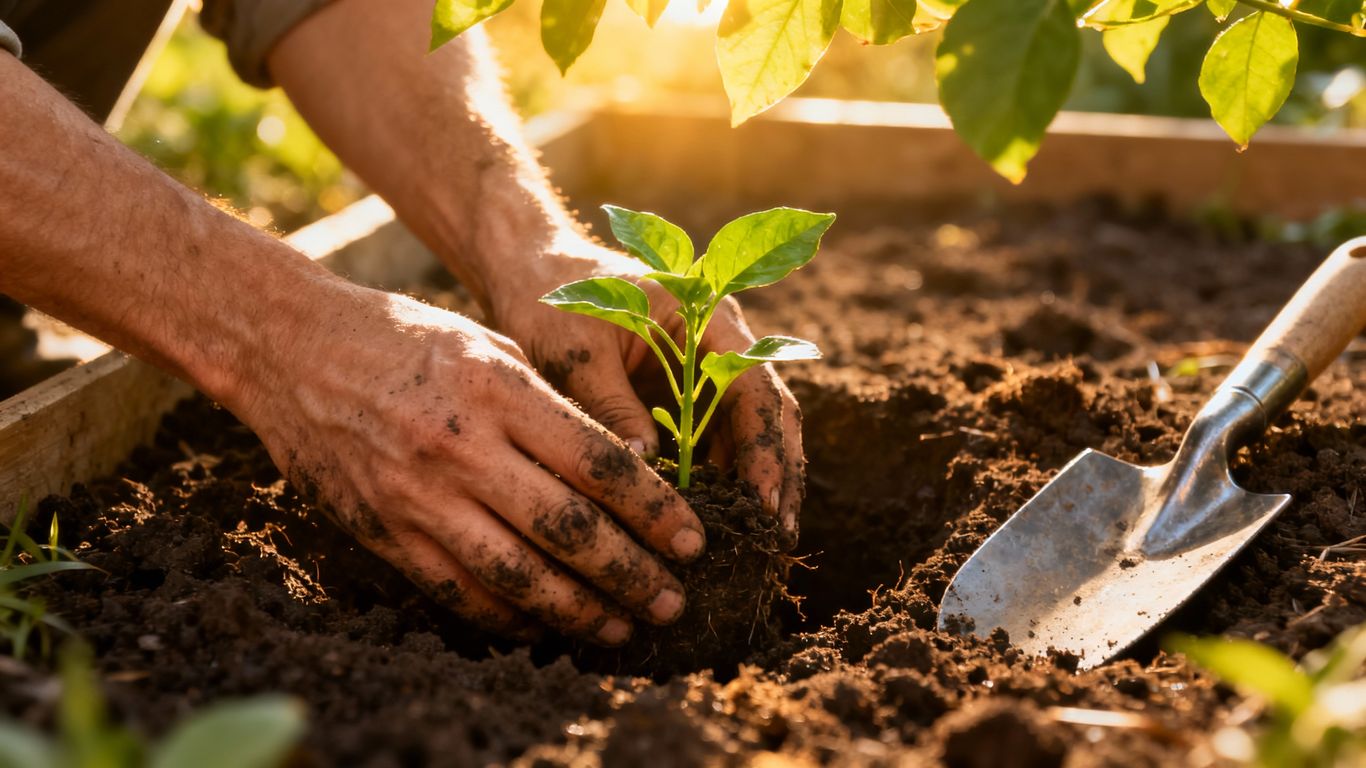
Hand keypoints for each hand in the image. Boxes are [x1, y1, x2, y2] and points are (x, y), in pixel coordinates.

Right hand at [236, 281, 706, 644]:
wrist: (292, 349)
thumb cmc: (405, 338)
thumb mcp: (490, 348)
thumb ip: (551, 408)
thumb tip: (622, 470)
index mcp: (498, 392)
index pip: (598, 465)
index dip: (654, 511)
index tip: (694, 540)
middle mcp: (461, 449)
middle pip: (568, 530)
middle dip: (632, 574)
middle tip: (673, 600)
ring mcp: (418, 497)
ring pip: (517, 576)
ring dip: (580, 611)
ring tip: (623, 628)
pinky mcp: (384, 532)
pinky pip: (458, 592)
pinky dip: (510, 617)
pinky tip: (547, 626)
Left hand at [485, 238, 806, 543]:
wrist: (532, 272)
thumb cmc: (552, 299)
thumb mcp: (577, 353)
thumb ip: (612, 406)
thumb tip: (645, 470)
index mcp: (706, 318)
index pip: (753, 386)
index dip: (763, 446)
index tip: (762, 500)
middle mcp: (719, 344)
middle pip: (768, 413)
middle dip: (777, 473)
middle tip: (774, 537)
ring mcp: (705, 372)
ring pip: (749, 432)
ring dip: (755, 483)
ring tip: (756, 543)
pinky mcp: (685, 397)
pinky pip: (715, 441)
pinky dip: (721, 480)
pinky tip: (716, 523)